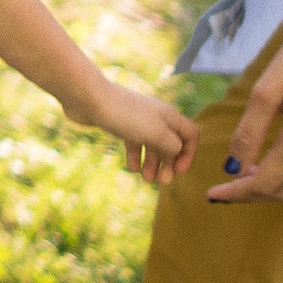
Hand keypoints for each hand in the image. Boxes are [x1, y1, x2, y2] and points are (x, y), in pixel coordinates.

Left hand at [62, 78, 199, 186]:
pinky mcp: (122, 123)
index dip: (189, 154)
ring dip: (153, 163)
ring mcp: (139, 120)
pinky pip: (134, 142)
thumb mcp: (156, 134)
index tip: (178, 171)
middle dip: (168, 163)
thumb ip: (172, 146)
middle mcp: (157, 117)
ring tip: (147, 179)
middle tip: (162, 183)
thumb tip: (177, 152)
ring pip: (152, 144)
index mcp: (170, 116)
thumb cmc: (126, 116)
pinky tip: (132, 167)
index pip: (191, 135)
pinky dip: (136, 155)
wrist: (91, 99)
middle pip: (171, 143)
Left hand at [208, 0, 282, 202]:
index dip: (235, 193)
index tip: (212, 193)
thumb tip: (233, 166)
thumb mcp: (267, 90)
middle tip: (226, 187)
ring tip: (247, 174)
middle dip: (252, 194)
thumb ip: (249, 132)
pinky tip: (276, 158)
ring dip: (274, 186)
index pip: (263, 184)